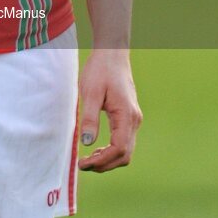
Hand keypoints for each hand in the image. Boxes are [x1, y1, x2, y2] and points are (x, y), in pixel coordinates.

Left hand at [77, 49, 141, 171]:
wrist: (112, 53)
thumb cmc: (100, 69)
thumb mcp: (90, 92)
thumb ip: (89, 118)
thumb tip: (87, 144)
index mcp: (126, 115)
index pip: (119, 149)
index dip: (102, 161)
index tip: (83, 163)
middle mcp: (134, 120)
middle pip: (125, 155)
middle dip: (105, 164)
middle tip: (83, 165)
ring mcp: (134, 119)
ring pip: (126, 150)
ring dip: (109, 159)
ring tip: (89, 160)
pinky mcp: (130, 117)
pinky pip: (124, 141)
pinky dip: (112, 150)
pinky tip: (98, 149)